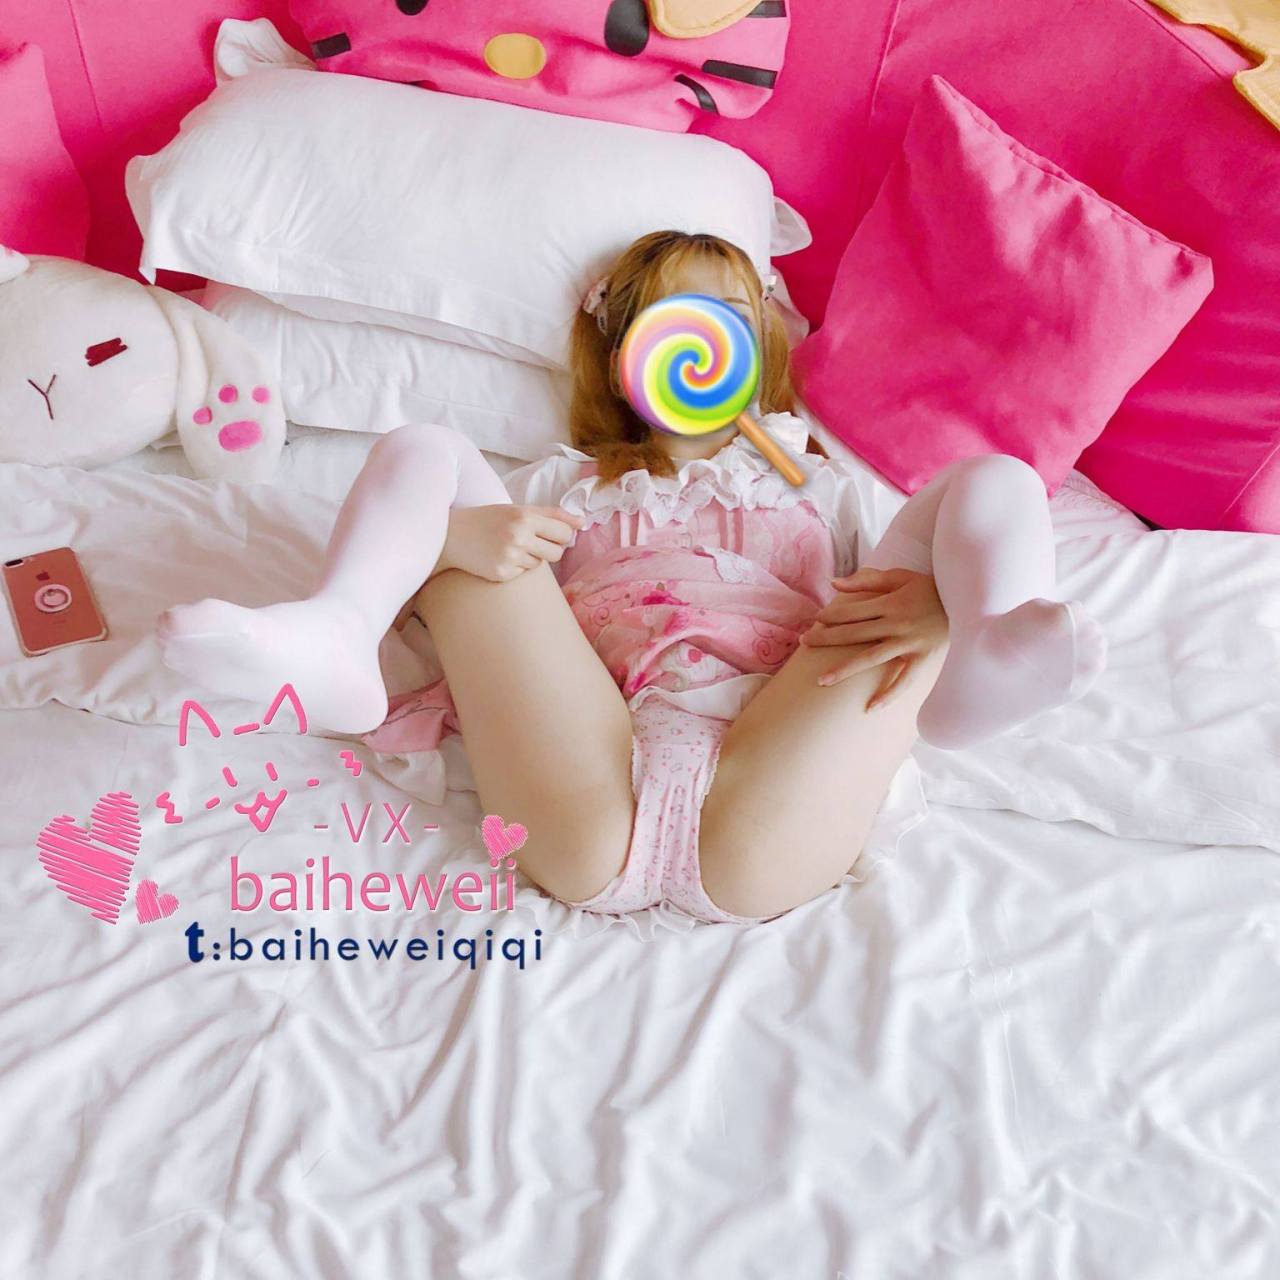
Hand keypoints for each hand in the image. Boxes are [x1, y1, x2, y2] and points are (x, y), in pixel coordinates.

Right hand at [436, 504, 584, 582]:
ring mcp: (510, 557)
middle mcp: (518, 536)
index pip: (564, 532)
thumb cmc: (489, 519)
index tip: (552, 534)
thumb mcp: (518, 509)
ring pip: (540, 564)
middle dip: (549, 549)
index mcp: (524, 516)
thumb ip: (552, 514)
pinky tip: (499, 557)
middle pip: (557, 553)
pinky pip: (523, 574)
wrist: (453, 536)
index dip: (561, 535)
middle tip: (531, 542)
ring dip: (530, 558)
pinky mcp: (501, 574)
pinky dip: (515, 568)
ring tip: (509, 547)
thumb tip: (582, 522)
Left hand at [800, 567, 948, 707]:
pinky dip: (888, 694)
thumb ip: (867, 580)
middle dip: (826, 638)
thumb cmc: (930, 587)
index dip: (831, 616)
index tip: (815, 621)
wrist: (968, 600)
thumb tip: (834, 584)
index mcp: (890, 603)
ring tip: (821, 681)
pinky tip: (869, 708)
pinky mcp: (922, 659)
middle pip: (854, 633)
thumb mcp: (900, 577)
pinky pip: (903, 680)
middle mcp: (896, 624)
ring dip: (844, 670)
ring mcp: (909, 643)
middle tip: (803, 643)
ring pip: (870, 658)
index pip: (852, 611)